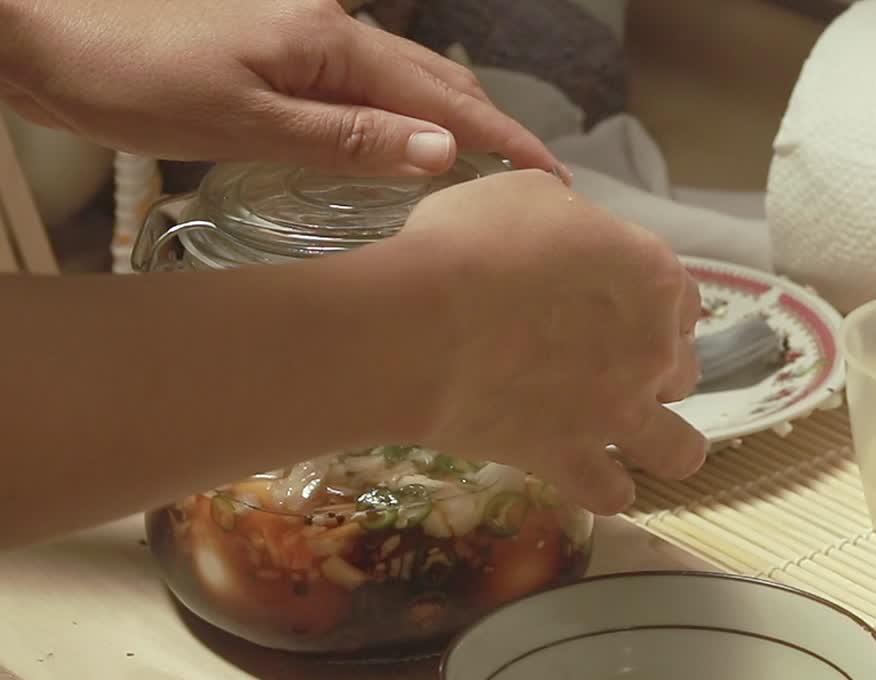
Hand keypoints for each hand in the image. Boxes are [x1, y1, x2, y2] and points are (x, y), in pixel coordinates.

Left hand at [0, 0, 564, 177]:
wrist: (45, 34)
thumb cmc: (133, 76)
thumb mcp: (245, 121)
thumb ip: (349, 137)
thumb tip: (442, 150)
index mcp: (333, 42)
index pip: (445, 98)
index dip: (505, 141)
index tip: (554, 181)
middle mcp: (331, 28)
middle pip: (438, 80)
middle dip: (495, 130)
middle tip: (537, 184)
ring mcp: (307, 35)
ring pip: (407, 80)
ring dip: (456, 123)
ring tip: (491, 171)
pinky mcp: (281, 49)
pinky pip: (370, 83)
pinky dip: (410, 115)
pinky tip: (409, 143)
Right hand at [354, 170, 707, 514]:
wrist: (419, 323)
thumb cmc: (469, 243)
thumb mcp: (527, 194)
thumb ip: (569, 216)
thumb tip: (568, 233)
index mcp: (652, 276)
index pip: (683, 296)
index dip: (650, 301)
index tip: (616, 302)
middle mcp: (653, 349)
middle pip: (682, 367)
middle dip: (651, 364)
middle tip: (606, 359)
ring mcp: (618, 411)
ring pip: (680, 448)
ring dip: (663, 441)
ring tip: (631, 434)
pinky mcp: (573, 459)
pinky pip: (612, 494)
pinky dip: (602, 488)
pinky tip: (586, 474)